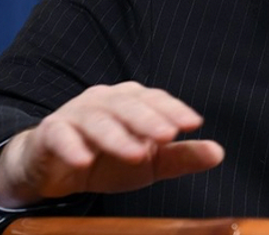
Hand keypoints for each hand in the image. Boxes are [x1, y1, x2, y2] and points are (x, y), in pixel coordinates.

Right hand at [0, 82, 224, 207]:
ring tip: (135, 153)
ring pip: (97, 120)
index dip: (174, 110)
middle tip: (168, 136)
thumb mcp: (149, 162)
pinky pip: (60, 135)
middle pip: (129, 105)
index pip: (156, 100)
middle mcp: (105, 100)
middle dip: (149, 120)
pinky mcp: (50, 132)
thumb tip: (218, 153)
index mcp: (132, 101)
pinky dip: (71, 146)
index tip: (194, 124)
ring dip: (117, 136)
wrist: (55, 168)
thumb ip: (181, 157)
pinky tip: (84, 159)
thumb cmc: (108, 158)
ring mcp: (76, 114)